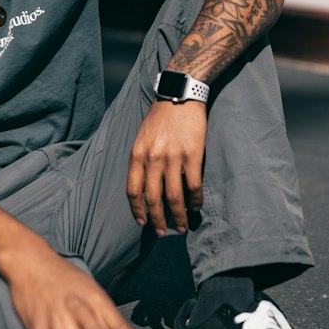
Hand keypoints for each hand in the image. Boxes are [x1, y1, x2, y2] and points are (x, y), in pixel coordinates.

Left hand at [126, 100, 206, 236]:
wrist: (180, 95)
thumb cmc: (160, 117)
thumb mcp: (141, 137)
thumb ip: (140, 161)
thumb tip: (143, 187)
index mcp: (137, 155)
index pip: (133, 191)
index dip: (137, 210)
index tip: (142, 222)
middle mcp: (153, 159)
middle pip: (154, 199)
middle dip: (157, 220)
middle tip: (162, 233)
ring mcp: (173, 158)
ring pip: (174, 197)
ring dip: (178, 216)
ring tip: (182, 226)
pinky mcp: (192, 155)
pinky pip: (193, 185)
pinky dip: (195, 200)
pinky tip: (196, 206)